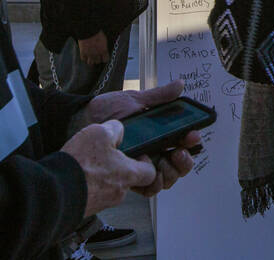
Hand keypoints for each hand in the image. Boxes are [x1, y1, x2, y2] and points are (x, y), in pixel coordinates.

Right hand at [61, 120, 157, 216]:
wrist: (52, 192)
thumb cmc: (79, 165)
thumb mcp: (99, 133)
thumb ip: (115, 129)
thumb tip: (119, 131)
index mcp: (128, 175)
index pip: (151, 174)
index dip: (147, 162)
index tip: (138, 154)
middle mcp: (118, 193)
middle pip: (128, 180)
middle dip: (119, 167)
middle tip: (107, 156)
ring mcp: (102, 203)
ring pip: (109, 187)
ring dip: (102, 175)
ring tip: (87, 163)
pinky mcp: (86, 208)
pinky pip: (92, 194)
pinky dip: (88, 184)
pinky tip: (78, 173)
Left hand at [72, 80, 200, 198]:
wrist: (81, 122)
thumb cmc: (107, 110)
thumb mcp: (135, 100)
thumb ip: (159, 96)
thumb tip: (180, 84)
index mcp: (159, 133)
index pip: (182, 141)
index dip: (191, 140)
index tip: (192, 135)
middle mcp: (154, 151)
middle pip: (179, 163)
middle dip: (185, 161)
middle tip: (179, 152)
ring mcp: (142, 165)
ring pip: (167, 178)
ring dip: (172, 173)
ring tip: (164, 161)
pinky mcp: (129, 177)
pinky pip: (148, 188)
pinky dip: (153, 184)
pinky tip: (149, 174)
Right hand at [77, 30, 108, 65]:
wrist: (88, 31)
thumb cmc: (97, 33)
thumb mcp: (104, 39)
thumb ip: (104, 46)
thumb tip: (103, 49)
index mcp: (104, 50)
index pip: (105, 60)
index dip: (104, 58)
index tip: (103, 57)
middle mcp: (97, 54)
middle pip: (97, 62)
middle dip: (97, 59)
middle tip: (96, 56)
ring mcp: (89, 54)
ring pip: (90, 62)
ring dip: (91, 60)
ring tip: (91, 56)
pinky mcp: (82, 53)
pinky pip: (83, 59)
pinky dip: (84, 58)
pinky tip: (85, 55)